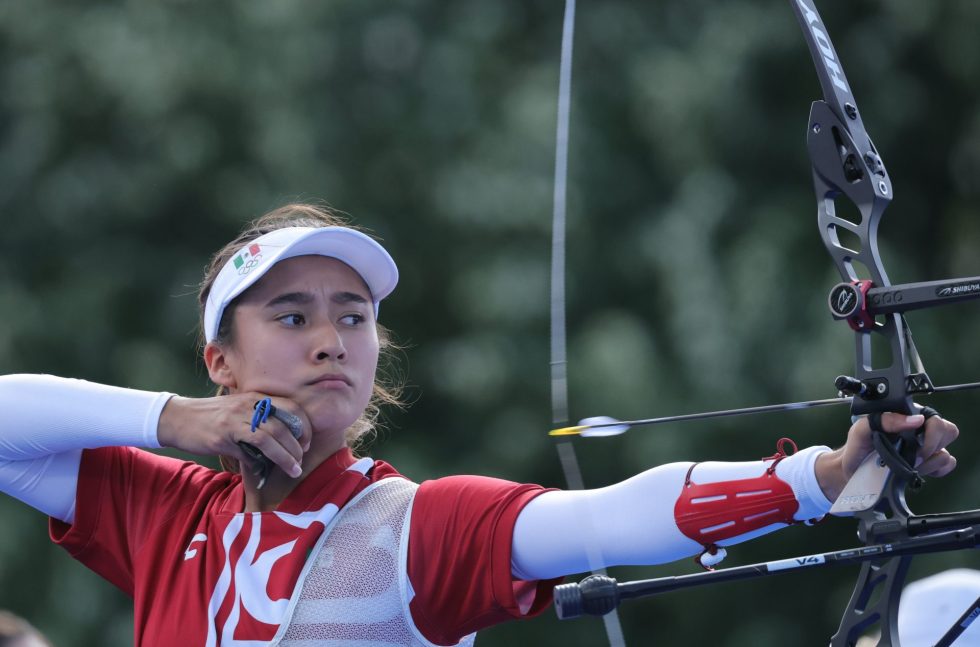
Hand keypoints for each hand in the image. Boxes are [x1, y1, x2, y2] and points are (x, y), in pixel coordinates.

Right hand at [157, 394, 312, 477]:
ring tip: (293, 469)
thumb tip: (278, 446)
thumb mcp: (238, 411)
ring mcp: (235, 420)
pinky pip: (246, 451)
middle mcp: (248, 406)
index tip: (307, 442)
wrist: (176, 418)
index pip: (291, 408)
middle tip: (301, 459)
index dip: (304, 426)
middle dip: (297, 446)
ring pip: (269, 438)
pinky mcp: (222, 436)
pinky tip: (259, 470)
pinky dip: (257, 463)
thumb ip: (259, 422)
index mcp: (256, 398)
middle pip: (283, 425)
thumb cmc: (210, 416)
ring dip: (285, 457)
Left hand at [815, 410, 958, 501]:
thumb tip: (915, 420)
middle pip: (947, 431)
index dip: (930, 432)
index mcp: (905, 416)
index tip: (914, 444)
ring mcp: (924, 448)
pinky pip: (946, 465)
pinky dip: (936, 470)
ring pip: (946, 452)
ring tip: (910, 465)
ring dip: (929, 462)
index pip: (933, 417)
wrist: (851, 472)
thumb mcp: (862, 430)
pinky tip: (919, 470)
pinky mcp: (927, 465)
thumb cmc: (857, 447)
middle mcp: (918, 430)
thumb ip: (885, 420)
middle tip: (912, 456)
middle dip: (931, 446)